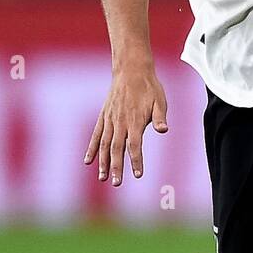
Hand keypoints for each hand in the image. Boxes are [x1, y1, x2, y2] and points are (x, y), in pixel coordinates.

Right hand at [84, 63, 167, 184]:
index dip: (136, 160)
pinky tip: (87, 161)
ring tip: (102, 177)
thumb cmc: (149, 87)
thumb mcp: (160, 100)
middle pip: (117, 148)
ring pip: (104, 144)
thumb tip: (164, 130)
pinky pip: (96, 135)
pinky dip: (91, 148)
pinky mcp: (104, 116)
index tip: (138, 174)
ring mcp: (110, 119)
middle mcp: (120, 122)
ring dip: (103, 162)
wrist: (131, 70)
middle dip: (117, 167)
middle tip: (117, 183)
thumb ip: (160, 117)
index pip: (134, 145)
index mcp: (135, 121)